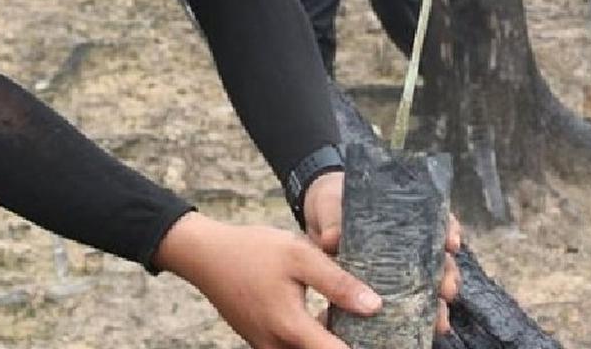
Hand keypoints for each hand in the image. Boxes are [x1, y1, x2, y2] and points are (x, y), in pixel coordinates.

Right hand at [154, 212, 380, 348]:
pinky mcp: (259, 340)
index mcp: (290, 327)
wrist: (205, 255)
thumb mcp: (300, 256)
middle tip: (373, 326)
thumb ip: (337, 282)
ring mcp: (265, 345)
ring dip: (329, 340)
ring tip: (355, 319)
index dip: (364, 348)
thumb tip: (374, 306)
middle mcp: (276, 345)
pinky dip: (312, 337)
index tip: (385, 338)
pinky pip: (292, 347)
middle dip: (347, 342)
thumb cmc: (253, 251)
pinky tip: (326, 313)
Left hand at [304, 171, 462, 333]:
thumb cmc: (334, 205)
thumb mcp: (332, 207)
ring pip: (433, 285)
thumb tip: (332, 240)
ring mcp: (404, 267)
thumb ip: (334, 222)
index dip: (451, 232)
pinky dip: (422, 317)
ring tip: (439, 319)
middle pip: (441, 259)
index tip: (451, 244)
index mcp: (407, 216)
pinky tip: (427, 330)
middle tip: (445, 289)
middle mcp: (413, 243)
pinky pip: (410, 303)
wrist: (320, 220)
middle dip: (448, 275)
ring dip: (439, 303)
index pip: (440, 221)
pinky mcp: (389, 288)